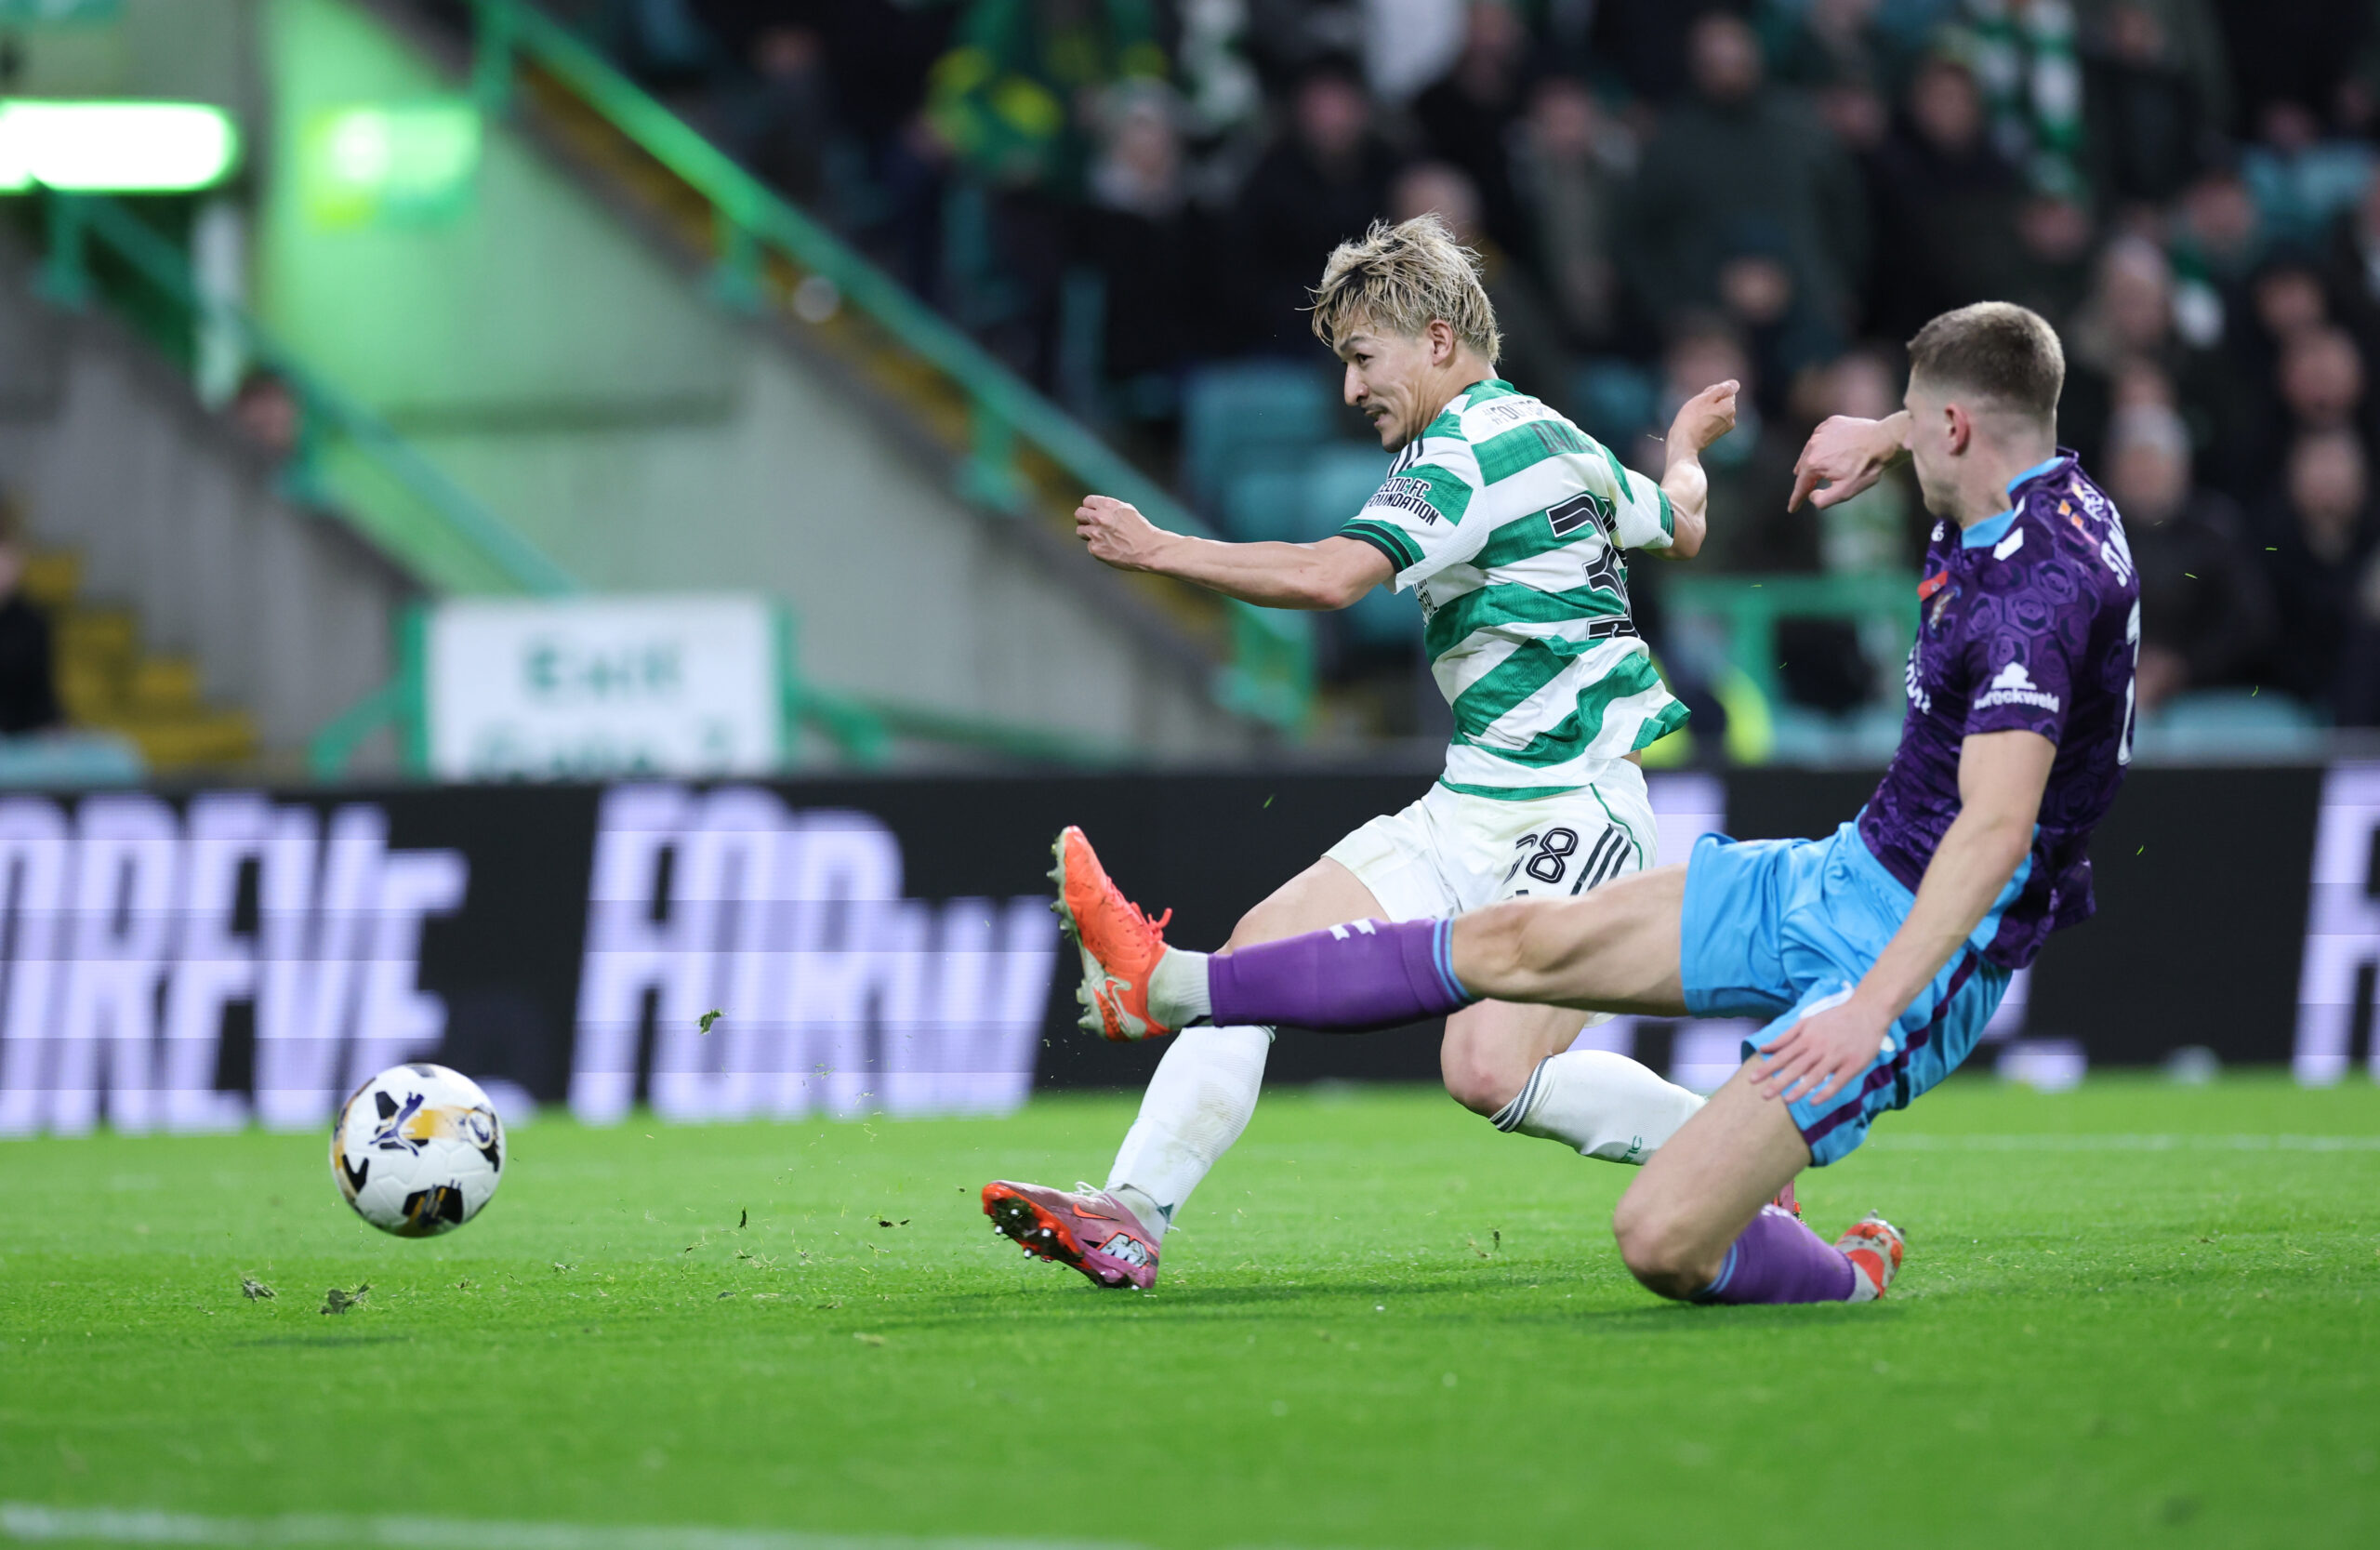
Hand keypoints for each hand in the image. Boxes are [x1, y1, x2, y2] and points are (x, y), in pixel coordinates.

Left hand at [1074, 494, 1172, 571]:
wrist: (1149, 549)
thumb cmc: (1141, 530)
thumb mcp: (1126, 510)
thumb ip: (1109, 508)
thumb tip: (1095, 508)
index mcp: (1107, 505)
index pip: (1087, 501)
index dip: (1090, 508)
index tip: (1093, 513)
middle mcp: (1099, 518)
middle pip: (1079, 514)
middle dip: (1083, 519)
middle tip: (1090, 525)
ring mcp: (1096, 534)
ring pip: (1080, 531)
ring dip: (1088, 534)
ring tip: (1102, 538)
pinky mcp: (1095, 549)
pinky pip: (1090, 546)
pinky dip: (1098, 547)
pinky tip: (1110, 548)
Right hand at [1666, 379, 1739, 458]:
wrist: (1684, 444)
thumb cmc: (1692, 419)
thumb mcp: (1705, 398)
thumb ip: (1722, 389)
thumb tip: (1735, 384)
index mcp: (1730, 407)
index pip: (1725, 390)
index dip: (1712, 392)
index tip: (1702, 399)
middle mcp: (1731, 418)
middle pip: (1721, 401)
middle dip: (1710, 401)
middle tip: (1696, 408)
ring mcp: (1724, 427)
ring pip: (1716, 410)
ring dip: (1706, 410)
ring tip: (1695, 417)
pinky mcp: (1716, 434)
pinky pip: (1712, 420)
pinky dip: (1705, 419)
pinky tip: (1696, 424)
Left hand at [1752, 993, 1895, 1105]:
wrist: (1867, 1012)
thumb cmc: (1835, 1019)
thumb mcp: (1807, 1022)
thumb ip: (1785, 1037)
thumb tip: (1763, 1048)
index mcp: (1807, 1037)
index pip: (1783, 1055)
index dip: (1768, 1067)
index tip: (1752, 1079)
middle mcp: (1819, 1047)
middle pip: (1796, 1067)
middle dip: (1779, 1081)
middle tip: (1764, 1095)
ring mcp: (1836, 1056)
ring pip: (1815, 1075)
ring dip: (1800, 1088)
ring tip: (1786, 1100)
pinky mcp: (1853, 1064)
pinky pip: (1837, 1081)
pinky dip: (1825, 1092)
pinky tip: (1813, 1102)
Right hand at [1788, 414, 1904, 510]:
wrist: (1885, 440)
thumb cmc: (1867, 468)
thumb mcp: (1846, 492)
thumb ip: (1823, 500)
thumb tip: (1811, 495)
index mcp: (1813, 464)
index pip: (1800, 486)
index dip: (1796, 500)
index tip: (1792, 509)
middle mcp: (1812, 446)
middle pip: (1802, 468)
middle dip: (1805, 480)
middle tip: (1807, 490)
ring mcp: (1821, 432)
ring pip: (1809, 452)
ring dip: (1813, 461)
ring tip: (1818, 470)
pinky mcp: (1830, 423)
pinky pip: (1819, 438)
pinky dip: (1821, 446)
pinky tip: (1828, 451)